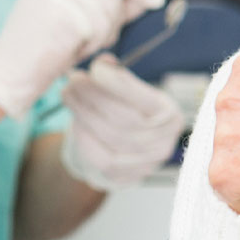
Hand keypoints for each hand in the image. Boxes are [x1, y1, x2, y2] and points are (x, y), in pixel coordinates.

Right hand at [0, 0, 164, 118]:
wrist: (8, 76)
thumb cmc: (44, 49)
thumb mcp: (82, 17)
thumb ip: (114, 2)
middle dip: (112, 17)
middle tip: (87, 37)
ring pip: (109, 10)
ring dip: (101, 34)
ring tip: (74, 43)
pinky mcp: (63, 12)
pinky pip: (99, 27)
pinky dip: (92, 44)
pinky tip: (72, 50)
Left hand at [60, 55, 184, 190]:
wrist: (136, 150)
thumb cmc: (135, 114)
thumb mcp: (136, 94)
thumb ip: (121, 78)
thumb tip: (103, 62)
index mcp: (169, 114)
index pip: (141, 97)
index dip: (115, 82)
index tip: (94, 68)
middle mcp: (163, 141)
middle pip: (122, 118)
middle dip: (93, 97)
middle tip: (73, 80)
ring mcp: (146, 163)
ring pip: (109, 138)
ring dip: (84, 114)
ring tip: (69, 95)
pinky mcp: (127, 178)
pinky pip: (100, 159)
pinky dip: (85, 138)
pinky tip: (76, 122)